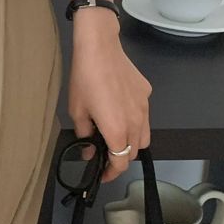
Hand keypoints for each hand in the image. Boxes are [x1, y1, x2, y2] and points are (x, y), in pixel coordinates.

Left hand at [68, 11, 152, 182]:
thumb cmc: (84, 78)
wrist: (100, 48)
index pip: (120, 162)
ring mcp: (144, 108)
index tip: (102, 175)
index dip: (110, 173)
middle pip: (134, 152)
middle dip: (120, 159)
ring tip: (115, 137)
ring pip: (144, 137)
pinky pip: (144, 116)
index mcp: (117, 130)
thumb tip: (90, 149)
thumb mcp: (77, 110)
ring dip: (131, 143)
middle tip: (105, 155)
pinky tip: (120, 110)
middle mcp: (136, 122)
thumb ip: (85, 134)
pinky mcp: (147, 94)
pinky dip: (135, 122)